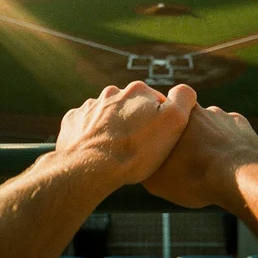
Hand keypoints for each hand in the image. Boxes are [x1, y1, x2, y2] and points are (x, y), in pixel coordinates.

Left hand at [55, 81, 196, 185]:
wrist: (91, 168)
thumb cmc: (136, 149)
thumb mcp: (173, 123)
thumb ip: (183, 99)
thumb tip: (185, 90)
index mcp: (137, 91)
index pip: (157, 103)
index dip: (162, 123)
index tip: (159, 142)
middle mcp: (112, 93)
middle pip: (131, 108)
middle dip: (135, 124)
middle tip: (139, 149)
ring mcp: (90, 106)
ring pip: (107, 116)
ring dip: (113, 128)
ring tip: (117, 152)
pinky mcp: (73, 121)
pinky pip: (85, 125)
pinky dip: (92, 135)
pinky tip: (97, 150)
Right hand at [143, 104, 257, 208]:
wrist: (238, 179)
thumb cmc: (194, 178)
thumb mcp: (156, 180)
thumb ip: (145, 164)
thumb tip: (137, 164)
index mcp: (176, 117)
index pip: (163, 115)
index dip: (163, 130)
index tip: (165, 145)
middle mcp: (199, 109)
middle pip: (188, 121)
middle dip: (187, 137)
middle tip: (187, 160)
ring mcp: (222, 115)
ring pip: (211, 126)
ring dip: (209, 140)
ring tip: (210, 165)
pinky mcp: (241, 124)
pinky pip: (231, 131)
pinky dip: (229, 144)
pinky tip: (228, 162)